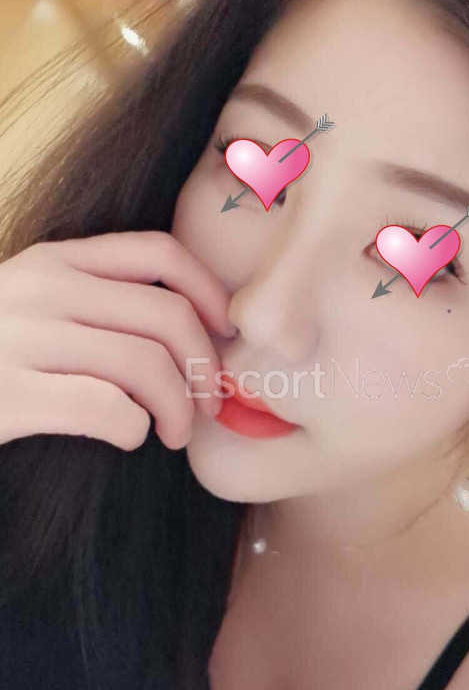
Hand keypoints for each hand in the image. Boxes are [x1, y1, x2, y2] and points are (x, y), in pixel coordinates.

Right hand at [0, 230, 231, 450]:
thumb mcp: (27, 308)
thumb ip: (88, 303)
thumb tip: (188, 334)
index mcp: (51, 262)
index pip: (158, 252)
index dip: (211, 292)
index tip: (227, 333)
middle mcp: (39, 289)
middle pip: (167, 314)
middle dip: (206, 365)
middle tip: (210, 405)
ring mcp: (20, 339)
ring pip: (146, 364)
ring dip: (178, 408)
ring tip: (173, 433)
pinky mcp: (9, 396)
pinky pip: (107, 407)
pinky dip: (134, 428)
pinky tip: (126, 437)